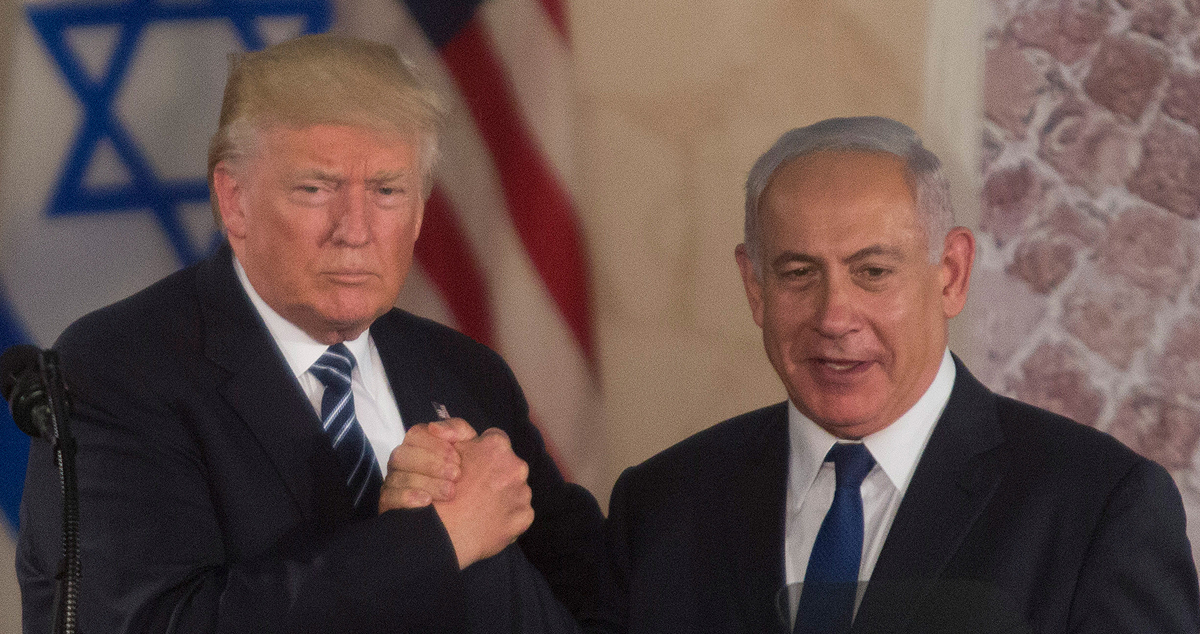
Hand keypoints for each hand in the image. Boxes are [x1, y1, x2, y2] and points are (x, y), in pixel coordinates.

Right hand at [379, 419, 475, 511]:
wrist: (465, 511)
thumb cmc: (465, 474)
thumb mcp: (469, 447)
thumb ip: (458, 429)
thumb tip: (435, 427)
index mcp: (418, 444)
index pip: (416, 434)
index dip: (436, 445)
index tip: (458, 458)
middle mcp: (402, 461)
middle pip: (403, 454)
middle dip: (432, 464)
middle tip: (456, 475)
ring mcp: (392, 482)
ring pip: (397, 477)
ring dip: (426, 483)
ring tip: (450, 492)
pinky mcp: (389, 503)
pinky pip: (389, 497)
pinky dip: (408, 497)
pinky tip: (427, 501)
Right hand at [434, 428, 533, 568]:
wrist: (443, 533)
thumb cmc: (441, 491)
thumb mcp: (446, 451)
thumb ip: (461, 436)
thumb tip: (473, 435)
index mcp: (497, 446)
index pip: (496, 441)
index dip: (483, 454)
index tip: (474, 466)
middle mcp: (516, 465)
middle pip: (509, 465)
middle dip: (496, 474)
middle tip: (476, 490)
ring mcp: (523, 492)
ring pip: (515, 488)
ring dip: (503, 495)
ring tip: (481, 508)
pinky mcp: (525, 515)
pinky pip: (518, 512)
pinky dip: (507, 516)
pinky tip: (489, 522)